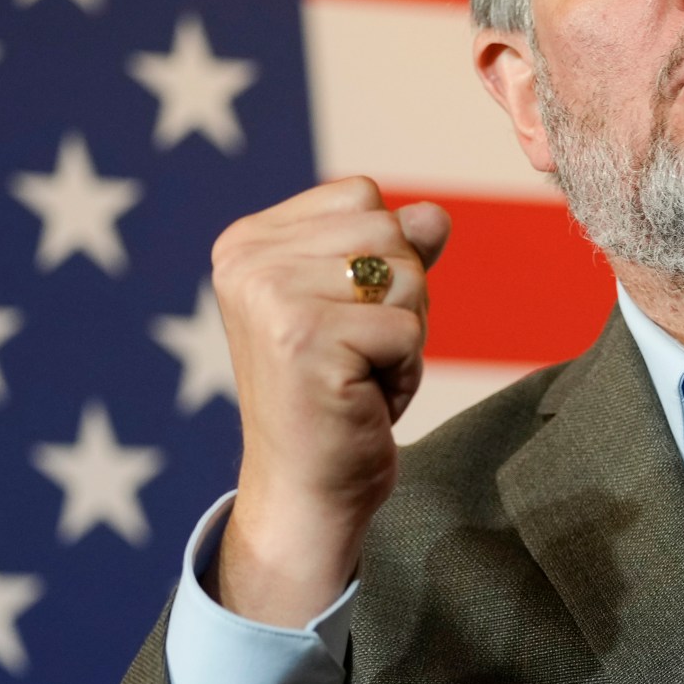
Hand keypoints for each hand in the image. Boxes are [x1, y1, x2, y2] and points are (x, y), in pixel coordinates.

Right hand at [206, 177, 448, 626]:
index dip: (382, 259)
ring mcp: (271, 297)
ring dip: (406, 333)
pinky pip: (408, 328)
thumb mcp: (366, 306)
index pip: (362, 194)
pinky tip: (363, 397)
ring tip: (360, 374)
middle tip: (358, 354)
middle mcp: (247, 260)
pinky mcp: (305, 340)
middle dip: (400, 298)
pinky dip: (405, 368)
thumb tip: (436, 215)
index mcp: (248, 240)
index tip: (344, 318)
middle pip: (388, 230)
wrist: (309, 488)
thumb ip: (396, 251)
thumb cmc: (341, 395)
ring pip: (405, 275)